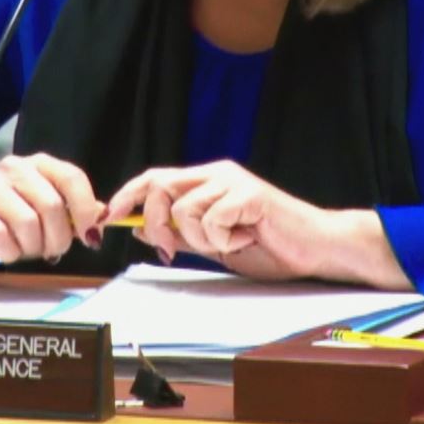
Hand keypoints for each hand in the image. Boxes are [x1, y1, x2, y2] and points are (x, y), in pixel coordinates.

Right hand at [0, 152, 105, 266]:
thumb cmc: (8, 220)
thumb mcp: (45, 212)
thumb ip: (74, 210)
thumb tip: (102, 215)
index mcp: (38, 165)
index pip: (72, 177)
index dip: (85, 208)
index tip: (90, 234)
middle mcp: (14, 169)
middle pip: (52, 204)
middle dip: (59, 237)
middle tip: (53, 250)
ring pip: (27, 222)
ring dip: (33, 247)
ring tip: (27, 250)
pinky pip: (0, 235)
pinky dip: (10, 252)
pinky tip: (7, 252)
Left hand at [105, 161, 410, 288]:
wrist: (316, 248)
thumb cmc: (270, 245)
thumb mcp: (215, 244)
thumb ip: (181, 234)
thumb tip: (140, 229)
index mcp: (207, 181)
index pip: (154, 177)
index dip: (127, 195)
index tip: (107, 218)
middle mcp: (217, 173)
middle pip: (160, 185)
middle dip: (156, 223)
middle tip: (171, 250)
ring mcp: (234, 181)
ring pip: (184, 208)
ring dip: (199, 239)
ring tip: (229, 244)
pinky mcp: (250, 194)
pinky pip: (213, 220)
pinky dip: (224, 241)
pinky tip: (247, 239)